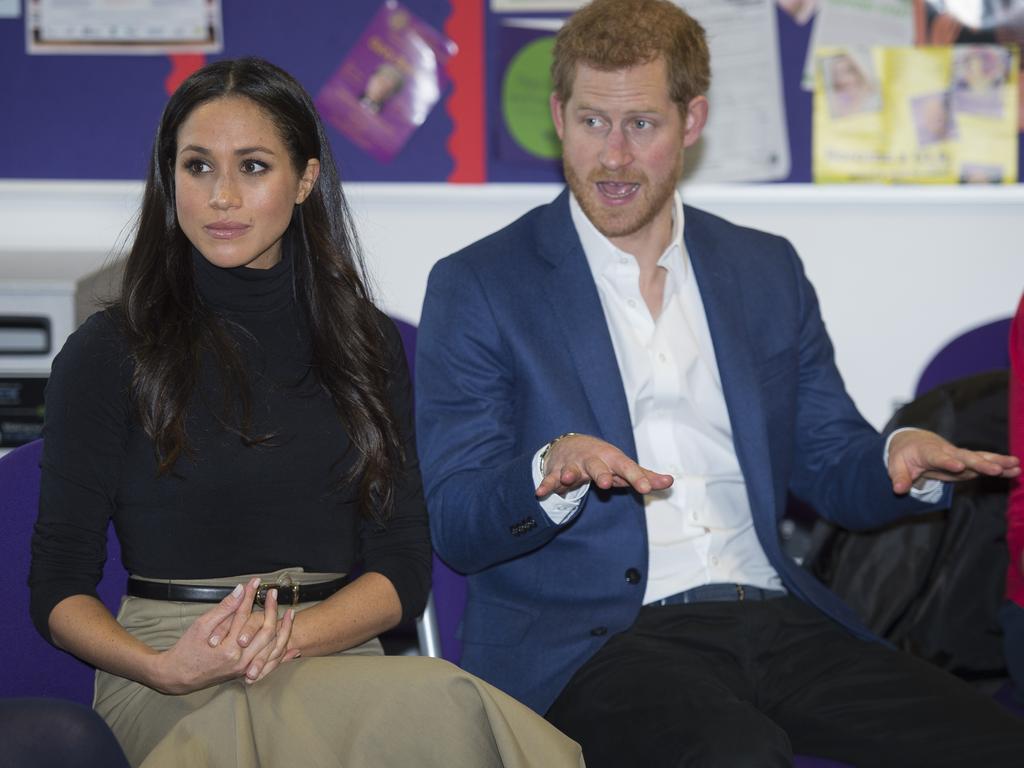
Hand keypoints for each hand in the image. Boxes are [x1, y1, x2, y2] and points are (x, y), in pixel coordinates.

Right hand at [151, 577, 293, 693]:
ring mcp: (245, 668)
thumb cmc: (186, 649)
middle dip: (271, 610)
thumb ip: (224, 609)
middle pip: (266, 632)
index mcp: (230, 647)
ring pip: (272, 649)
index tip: (256, 581)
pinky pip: (269, 664)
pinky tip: (292, 649)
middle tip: (273, 593)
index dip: (251, 596)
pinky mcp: (245, 672)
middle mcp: (241, 660)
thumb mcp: (201, 626)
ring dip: (283, 631)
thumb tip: (240, 590)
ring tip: (290, 613)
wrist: (177, 676)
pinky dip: (281, 655)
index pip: (245, 615)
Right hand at [535, 433, 673, 496]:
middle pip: (598, 467)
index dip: (638, 478)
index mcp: (613, 459)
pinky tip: (540, 492)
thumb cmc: (604, 460)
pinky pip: (551, 478)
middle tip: (606, 483)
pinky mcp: (557, 471)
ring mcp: (574, 465)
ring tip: (566, 479)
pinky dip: (546, 484)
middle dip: (602, 474)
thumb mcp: (624, 467)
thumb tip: (670, 482)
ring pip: (572, 470)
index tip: (648, 488)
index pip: (628, 468)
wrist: (571, 445)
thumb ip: (645, 476)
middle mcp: (593, 460)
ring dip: (569, 475)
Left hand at [888, 428, 1019, 494]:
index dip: (947, 462)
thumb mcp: (896, 465)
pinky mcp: (967, 463)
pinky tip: (1016, 470)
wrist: (914, 441)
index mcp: (928, 452)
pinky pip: (985, 463)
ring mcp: (960, 457)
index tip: (958, 466)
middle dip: (981, 463)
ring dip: (997, 461)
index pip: (938, 457)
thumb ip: (899, 477)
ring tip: (1016, 465)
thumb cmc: (904, 455)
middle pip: (965, 457)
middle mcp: (947, 452)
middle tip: (996, 468)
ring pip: (979, 458)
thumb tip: (899, 490)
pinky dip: (1000, 466)